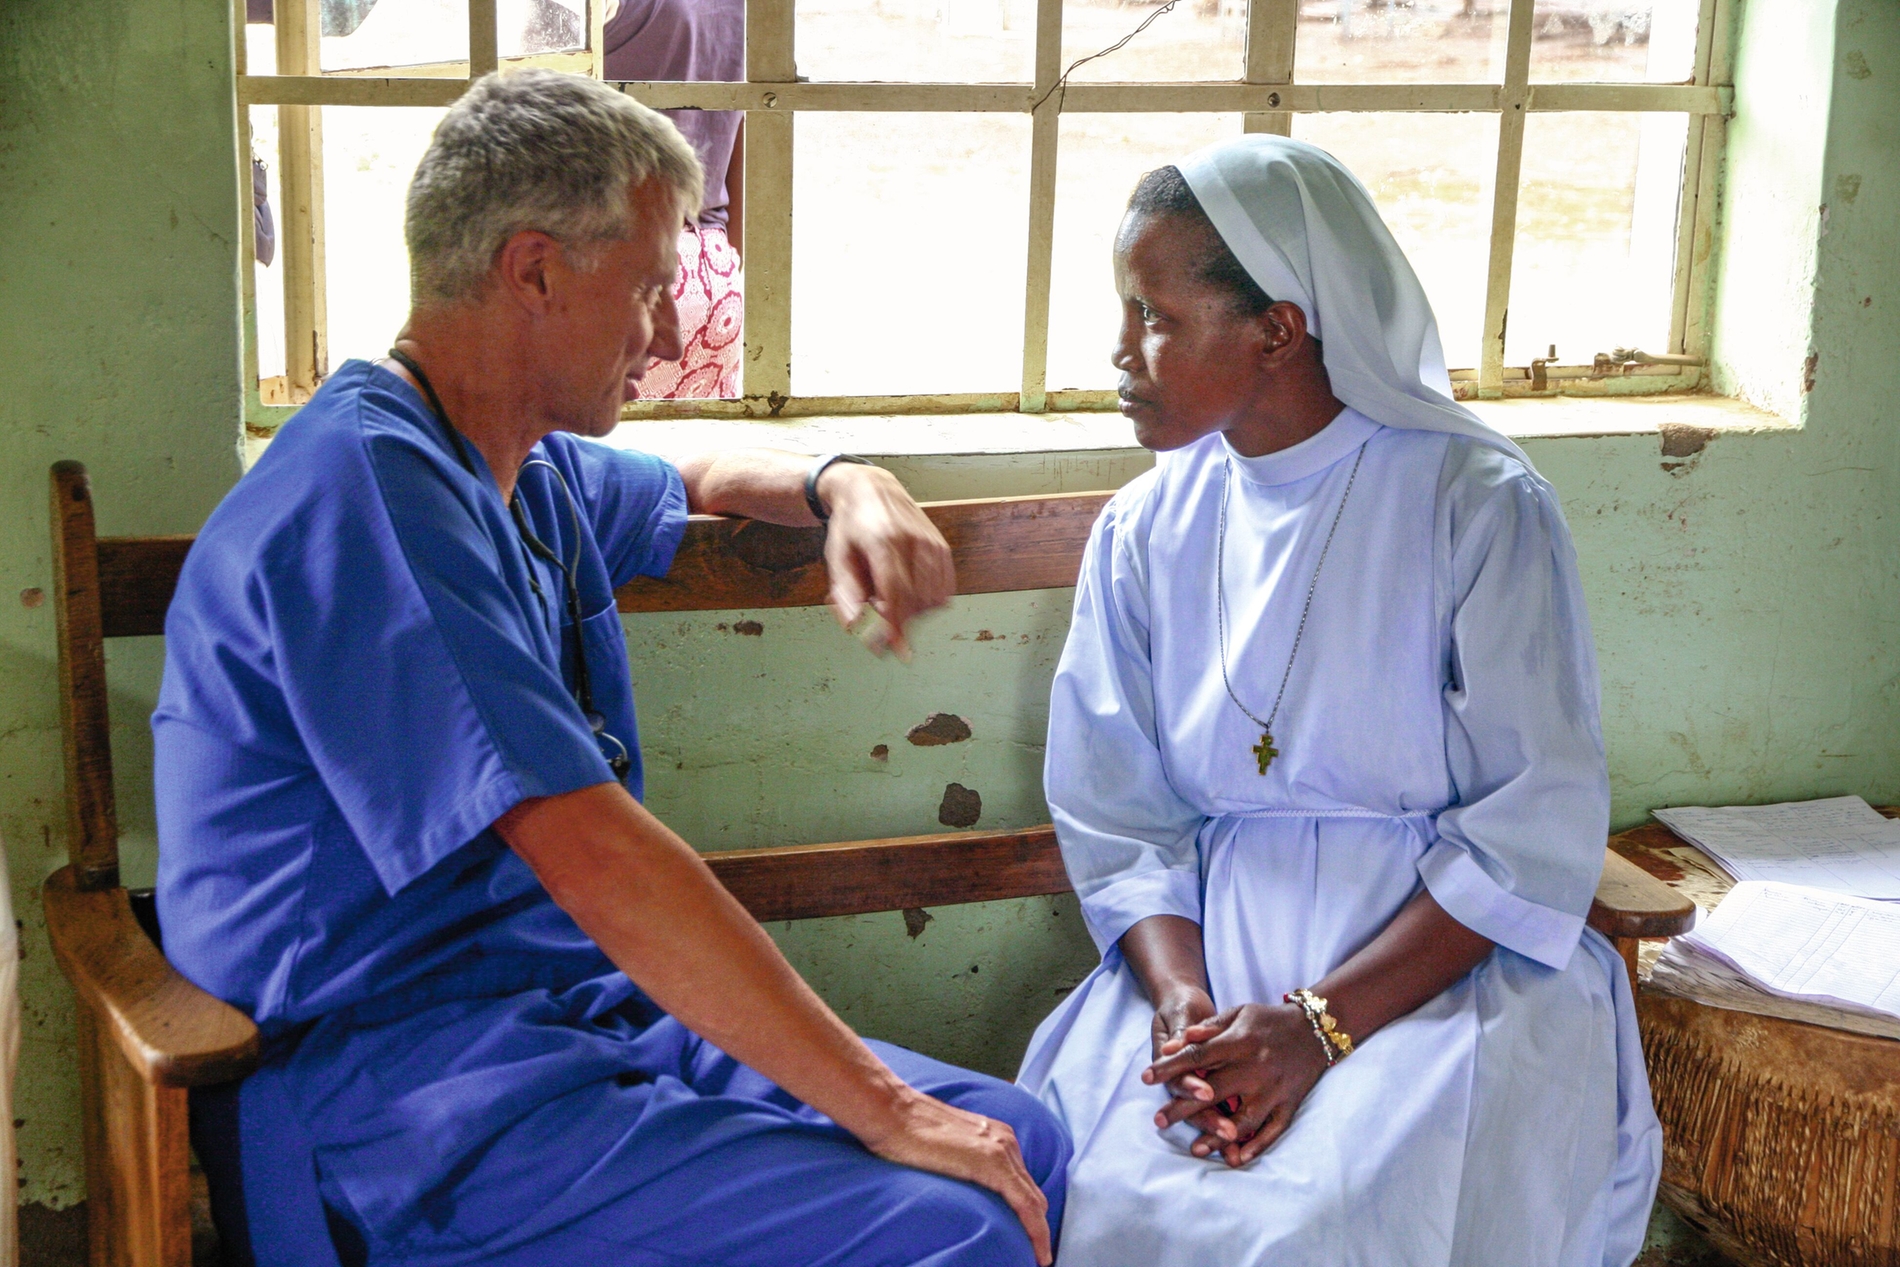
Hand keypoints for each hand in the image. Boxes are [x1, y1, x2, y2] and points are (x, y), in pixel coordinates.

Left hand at [817, 464, 954, 657]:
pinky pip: (944, 589)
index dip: (895, 625)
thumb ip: (846, 594)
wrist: (871, 489)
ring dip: (913, 611)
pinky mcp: (942, 547)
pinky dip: (929, 601)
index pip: (894, 593)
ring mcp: (931, 543)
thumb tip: (858, 627)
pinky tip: (911, 592)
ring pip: (932, 598)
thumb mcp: (836, 558)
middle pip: (914, 600)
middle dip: (898, 619)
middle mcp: (912, 540)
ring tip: (891, 595)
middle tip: (877, 611)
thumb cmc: (850, 525)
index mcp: (882, 541)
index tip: (895, 650)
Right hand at [857, 1087, 1052, 1264]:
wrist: (892, 1113)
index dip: (1031, 1215)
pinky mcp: (993, 1162)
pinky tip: (1037, 1251)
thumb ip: (964, 1163)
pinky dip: (1035, 1230)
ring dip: (1038, 1232)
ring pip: (1035, 1201)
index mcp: (996, 1136)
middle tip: (1035, 1255)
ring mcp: (1001, 1149)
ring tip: (1037, 1257)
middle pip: (1034, 1193)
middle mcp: (1005, 1140)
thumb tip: (964, 1189)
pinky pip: (1025, 1204)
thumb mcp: (947, 1147)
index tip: (1032, 1241)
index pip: (1023, 1184)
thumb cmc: (907, 1132)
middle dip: (1038, 1226)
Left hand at [1142, 1002, 1328, 1167]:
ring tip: (1195, 1148)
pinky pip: (1273, 1130)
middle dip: (1184, 1108)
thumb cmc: (1268, 1020)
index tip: (1146, 1077)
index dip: (1170, 1067)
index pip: (1198, 1055)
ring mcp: (1275, 1089)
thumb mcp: (1238, 1013)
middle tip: (1159, 1121)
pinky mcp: (1290, 1104)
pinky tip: (1236, 1158)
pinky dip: (1256, 1146)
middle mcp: (1257, 1068)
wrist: (1315, 1029)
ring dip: (1218, 1136)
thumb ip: (1207, 1028)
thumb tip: (1174, 1043)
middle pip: (1215, 1092)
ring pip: (1243, 1119)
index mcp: (1241, 1042)